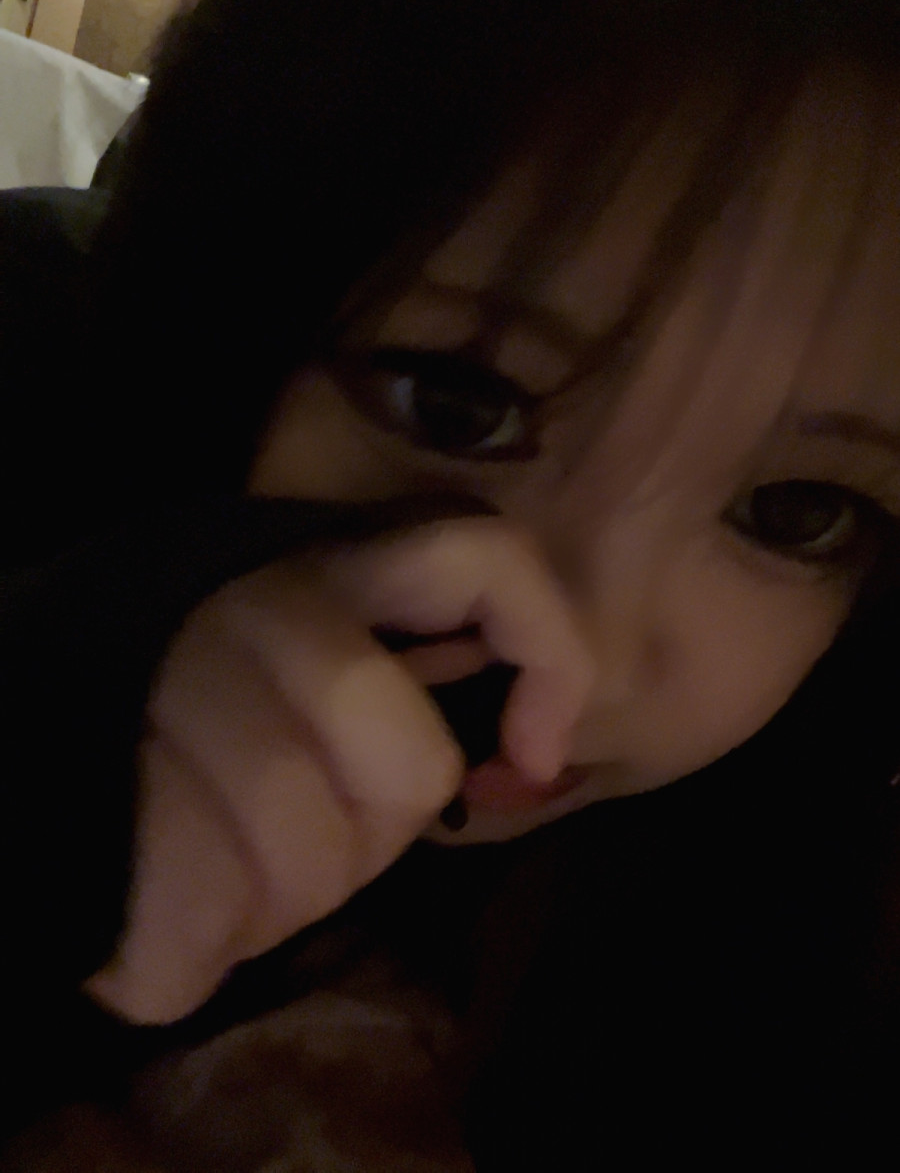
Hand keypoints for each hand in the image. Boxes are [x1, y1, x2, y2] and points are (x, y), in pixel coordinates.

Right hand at [83, 516, 591, 1023]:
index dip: (546, 657)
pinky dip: (192, 944)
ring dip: (275, 896)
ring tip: (207, 853)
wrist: (31, 744)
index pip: (483, 559)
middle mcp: (251, 605)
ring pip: (317, 866)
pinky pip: (204, 932)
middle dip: (366, 834)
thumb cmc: (183, 716)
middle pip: (413, 768)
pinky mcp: (107, 803)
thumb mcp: (303, 662)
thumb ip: (404, 682)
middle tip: (283, 824)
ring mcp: (170, 695)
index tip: (525, 757)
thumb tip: (523, 757)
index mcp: (317, 564)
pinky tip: (155, 894)